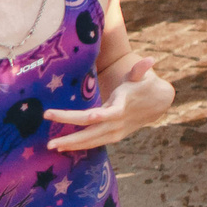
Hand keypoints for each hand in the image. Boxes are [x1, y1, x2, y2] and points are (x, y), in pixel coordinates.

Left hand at [46, 57, 172, 150]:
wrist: (156, 105)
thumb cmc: (143, 85)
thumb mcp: (142, 76)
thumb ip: (140, 69)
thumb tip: (150, 58)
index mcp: (123, 105)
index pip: (110, 112)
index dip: (100, 115)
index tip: (89, 117)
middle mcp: (117, 122)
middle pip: (92, 131)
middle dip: (71, 137)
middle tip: (50, 143)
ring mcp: (115, 132)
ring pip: (91, 141)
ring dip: (71, 144)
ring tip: (51, 146)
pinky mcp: (113, 137)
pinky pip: (93, 143)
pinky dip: (78, 146)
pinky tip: (62, 148)